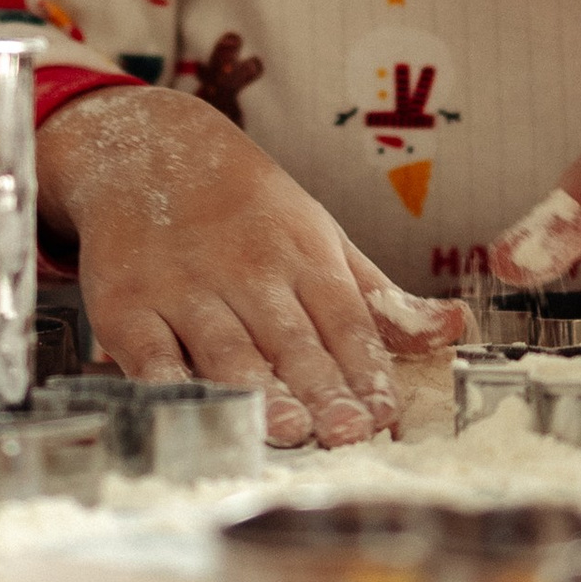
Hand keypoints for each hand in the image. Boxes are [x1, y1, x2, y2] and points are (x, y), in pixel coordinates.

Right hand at [38, 83, 464, 447]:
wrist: (145, 148)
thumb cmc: (247, 208)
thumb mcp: (321, 235)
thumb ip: (380, 297)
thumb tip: (454, 329)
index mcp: (303, 253)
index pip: (344, 319)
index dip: (366, 368)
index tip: (386, 414)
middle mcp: (247, 270)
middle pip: (290, 339)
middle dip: (320, 388)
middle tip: (345, 433)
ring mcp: (183, 288)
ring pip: (226, 349)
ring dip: (256, 390)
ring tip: (286, 429)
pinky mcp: (126, 307)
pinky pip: (150, 355)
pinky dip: (171, 386)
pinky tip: (196, 414)